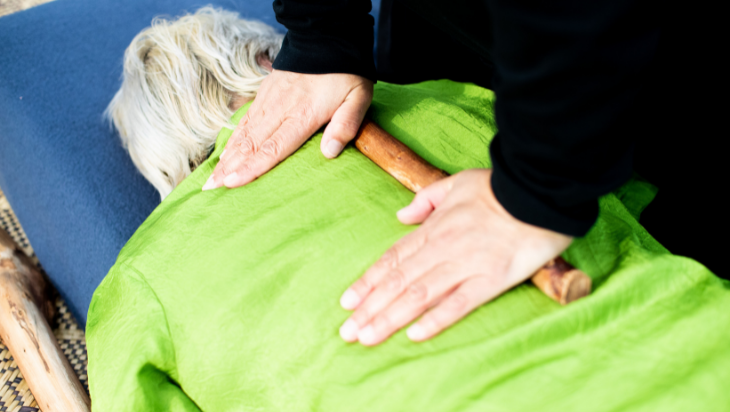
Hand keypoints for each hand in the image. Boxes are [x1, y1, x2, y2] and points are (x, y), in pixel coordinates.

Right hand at [203, 70, 372, 188]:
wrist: (327, 37)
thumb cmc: (346, 73)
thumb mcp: (358, 98)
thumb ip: (345, 126)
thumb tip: (329, 153)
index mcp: (303, 115)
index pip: (273, 148)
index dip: (252, 167)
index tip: (233, 183)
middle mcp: (281, 109)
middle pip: (252, 144)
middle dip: (230, 167)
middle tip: (210, 187)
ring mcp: (271, 100)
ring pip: (245, 133)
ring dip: (227, 155)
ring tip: (212, 175)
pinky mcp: (266, 92)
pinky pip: (246, 119)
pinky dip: (233, 137)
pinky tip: (226, 152)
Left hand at [338, 169, 572, 345]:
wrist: (540, 191)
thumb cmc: (499, 187)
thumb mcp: (456, 183)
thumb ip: (426, 200)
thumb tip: (402, 216)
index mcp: (433, 228)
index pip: (392, 259)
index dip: (368, 282)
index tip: (347, 302)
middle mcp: (442, 249)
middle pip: (398, 282)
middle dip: (370, 308)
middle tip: (347, 331)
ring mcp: (465, 265)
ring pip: (419, 295)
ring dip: (390, 318)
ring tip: (367, 337)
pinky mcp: (491, 280)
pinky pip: (459, 304)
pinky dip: (435, 320)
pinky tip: (414, 335)